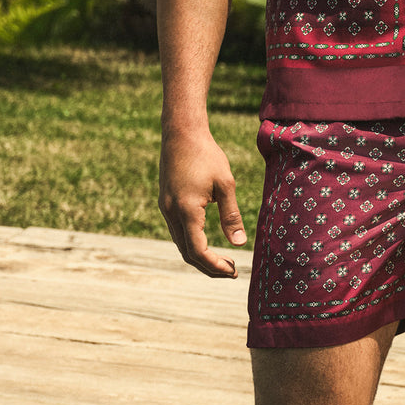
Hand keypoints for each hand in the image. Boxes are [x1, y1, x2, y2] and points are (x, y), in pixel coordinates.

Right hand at [159, 128, 246, 277]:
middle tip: (232, 270)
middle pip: (187, 253)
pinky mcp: (166, 203)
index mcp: (186, 210)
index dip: (215, 266)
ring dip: (200, 256)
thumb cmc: (206, 155)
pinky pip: (177, 231)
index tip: (233, 271)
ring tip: (223, 259)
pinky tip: (207, 240)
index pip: (198, 251)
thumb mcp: (225, 184)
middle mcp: (171, 213)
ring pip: (180, 243)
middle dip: (208, 266)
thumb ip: (231, 215)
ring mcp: (165, 209)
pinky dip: (192, 242)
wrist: (181, 133)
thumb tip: (239, 244)